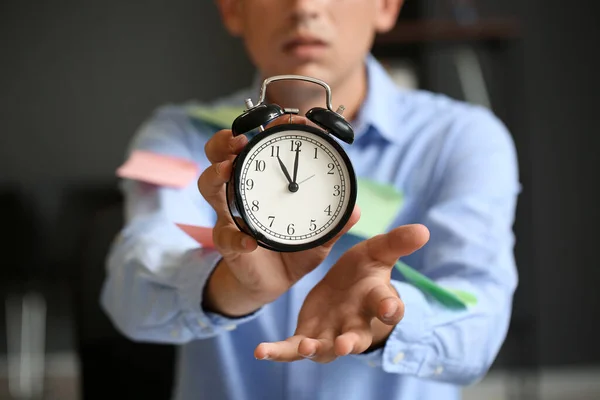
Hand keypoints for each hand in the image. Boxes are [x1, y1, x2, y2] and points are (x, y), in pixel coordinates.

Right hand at [198, 115, 360, 316]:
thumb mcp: (319, 234)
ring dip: (216, 175)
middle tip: (238, 139)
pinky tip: (249, 240)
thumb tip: (356, 209)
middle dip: (223, 142)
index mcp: (263, 183)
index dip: (269, 129)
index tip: (289, 120)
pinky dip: (236, 238)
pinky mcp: (228, 244)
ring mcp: (230, 216)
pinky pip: (225, 237)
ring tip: (228, 170)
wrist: (273, 283)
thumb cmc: (293, 249)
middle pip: (219, 156)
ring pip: (210, 187)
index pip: (259, 147)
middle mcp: (241, 194)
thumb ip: (335, 222)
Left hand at [254, 224, 429, 362]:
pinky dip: (278, 352)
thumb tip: (424, 230)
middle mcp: (355, 324)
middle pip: (357, 337)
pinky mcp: (308, 337)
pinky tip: (261, 351)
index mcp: (375, 301)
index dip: (390, 308)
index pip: (387, 306)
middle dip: (352, 342)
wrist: (347, 290)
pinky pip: (293, 348)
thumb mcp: (379, 253)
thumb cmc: (366, 272)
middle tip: (346, 345)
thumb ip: (397, 243)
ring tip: (305, 347)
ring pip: (325, 349)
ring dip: (316, 349)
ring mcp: (331, 335)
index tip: (390, 307)